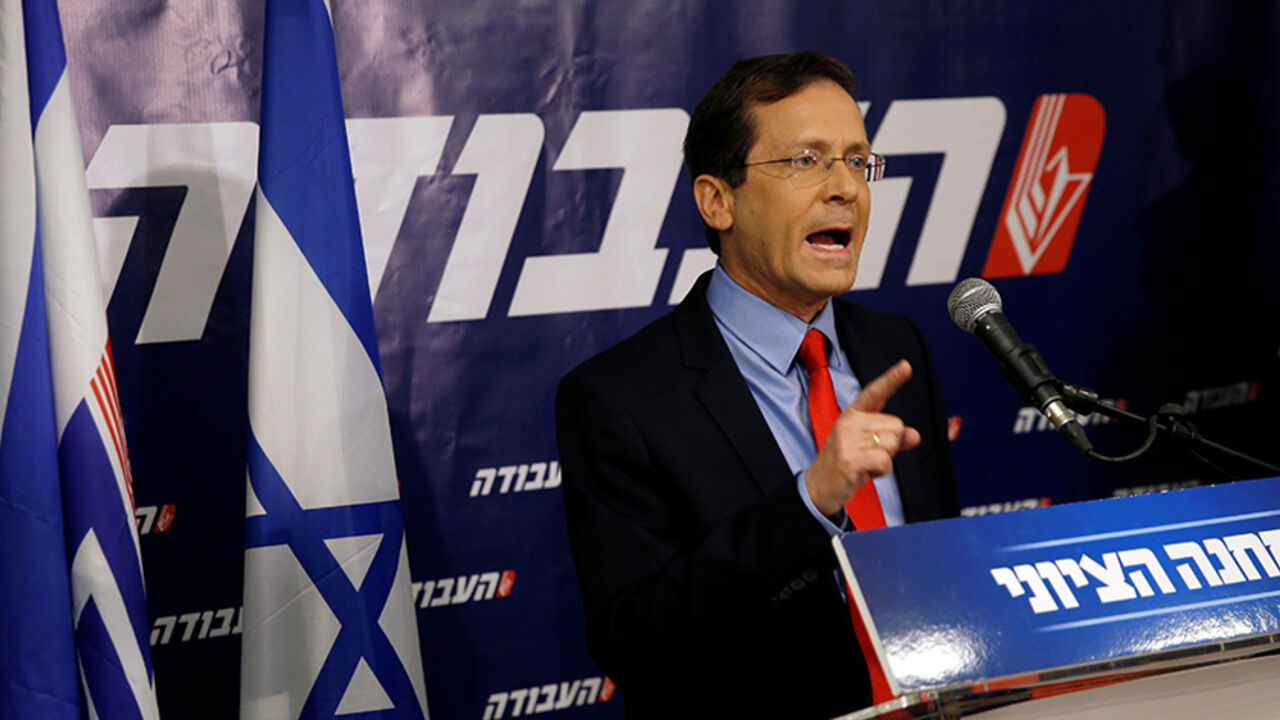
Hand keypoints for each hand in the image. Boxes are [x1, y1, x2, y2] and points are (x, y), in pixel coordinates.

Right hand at [805, 359, 920, 515]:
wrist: (818, 486)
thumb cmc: (844, 463)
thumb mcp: (866, 446)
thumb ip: (893, 438)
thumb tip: (914, 435)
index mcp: (853, 415)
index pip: (874, 393)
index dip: (892, 379)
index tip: (906, 366)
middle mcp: (849, 422)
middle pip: (896, 425)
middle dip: (890, 445)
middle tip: (868, 455)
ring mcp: (847, 440)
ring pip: (892, 444)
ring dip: (885, 460)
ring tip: (864, 464)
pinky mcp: (850, 459)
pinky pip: (885, 461)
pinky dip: (880, 471)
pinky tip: (864, 472)